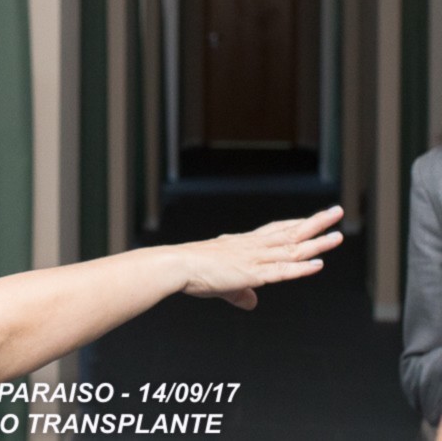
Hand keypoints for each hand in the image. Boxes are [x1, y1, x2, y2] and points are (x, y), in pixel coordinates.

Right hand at [180, 205, 343, 309]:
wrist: (178, 265)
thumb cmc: (193, 271)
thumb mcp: (222, 283)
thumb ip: (240, 293)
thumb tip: (252, 303)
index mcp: (243, 244)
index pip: (275, 230)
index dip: (296, 225)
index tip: (312, 219)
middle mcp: (253, 246)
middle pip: (290, 232)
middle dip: (315, 223)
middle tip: (336, 211)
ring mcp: (254, 258)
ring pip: (292, 248)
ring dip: (317, 243)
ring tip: (337, 235)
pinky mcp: (253, 273)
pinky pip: (282, 270)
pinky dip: (301, 268)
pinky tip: (319, 264)